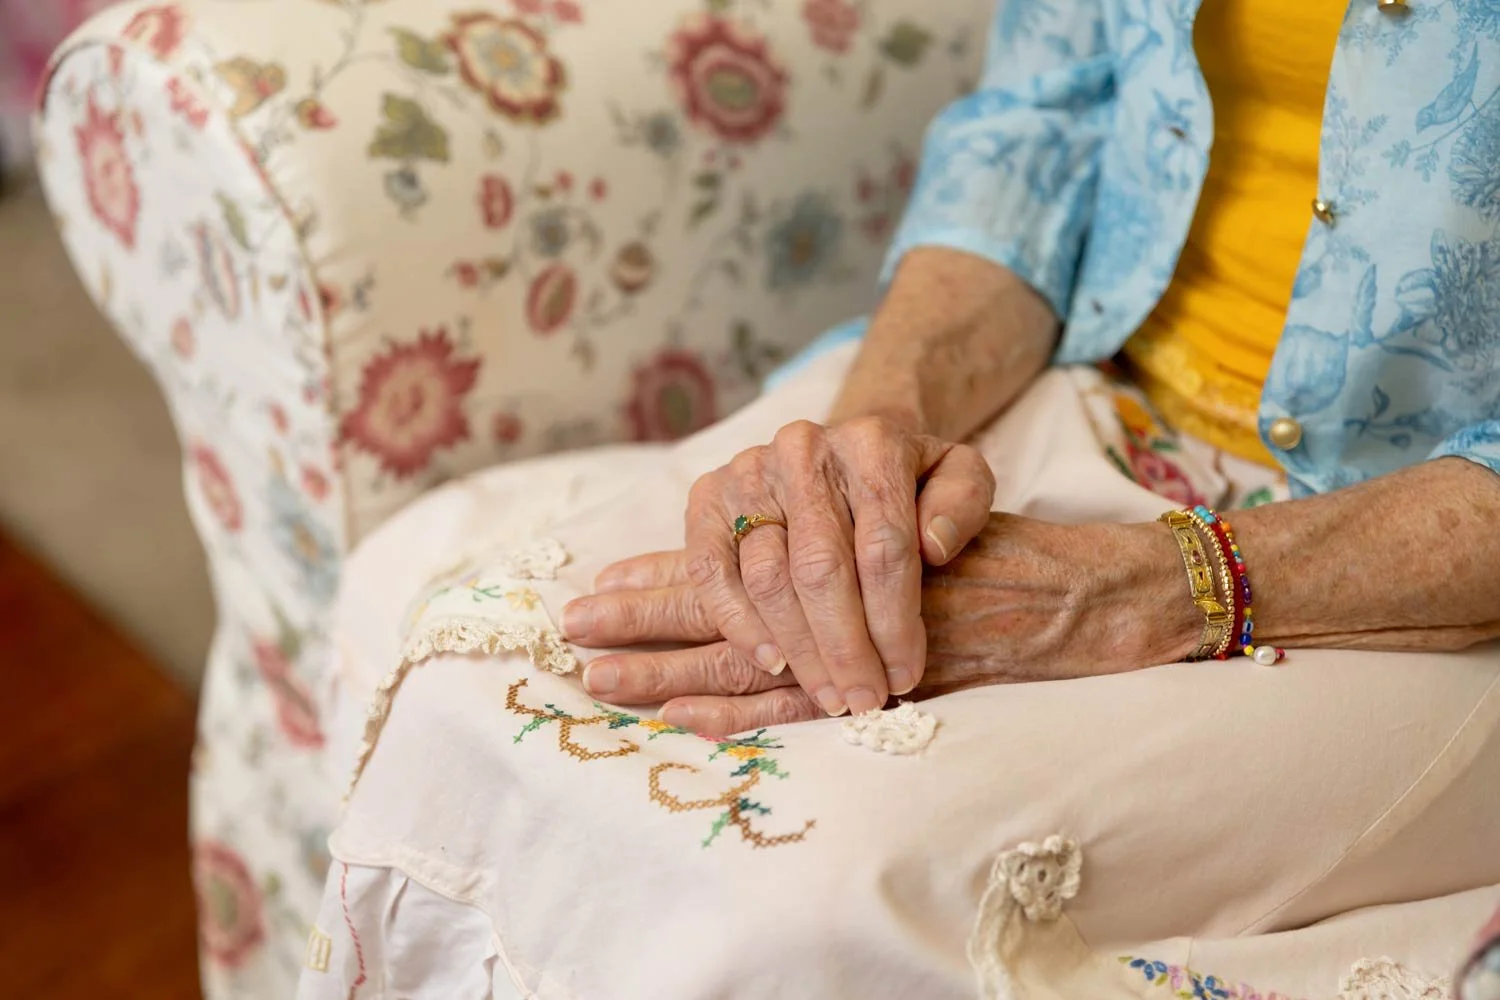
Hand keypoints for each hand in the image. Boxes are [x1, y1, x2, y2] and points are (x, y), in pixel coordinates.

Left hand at [565, 514, 1199, 735]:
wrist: (1080, 590)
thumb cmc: (995, 559)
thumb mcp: (911, 525)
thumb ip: (832, 545)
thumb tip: (754, 575)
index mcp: (836, 534)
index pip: (732, 559)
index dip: (664, 578)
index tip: (598, 593)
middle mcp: (840, 575)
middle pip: (725, 600)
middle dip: (646, 619)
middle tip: (575, 635)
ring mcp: (859, 626)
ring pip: (749, 645)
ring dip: (669, 663)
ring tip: (601, 678)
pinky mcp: (887, 667)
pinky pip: (802, 693)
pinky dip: (738, 706)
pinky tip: (685, 719)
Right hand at [567, 416, 994, 720]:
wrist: (847, 451)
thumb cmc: (909, 480)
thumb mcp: (959, 477)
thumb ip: (962, 503)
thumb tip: (934, 547)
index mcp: (872, 442)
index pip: (883, 545)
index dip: (895, 622)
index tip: (905, 676)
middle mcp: (804, 449)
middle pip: (821, 568)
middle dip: (845, 648)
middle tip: (863, 699)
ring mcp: (749, 472)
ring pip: (767, 575)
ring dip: (798, 648)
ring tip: (827, 693)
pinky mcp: (708, 498)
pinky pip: (711, 571)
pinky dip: (738, 623)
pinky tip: (771, 661)